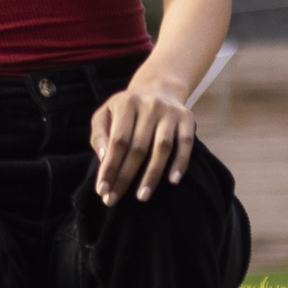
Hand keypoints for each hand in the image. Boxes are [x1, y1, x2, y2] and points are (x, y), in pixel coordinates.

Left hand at [84, 77, 198, 205]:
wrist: (158, 88)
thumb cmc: (126, 110)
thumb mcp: (106, 114)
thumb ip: (99, 135)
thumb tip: (104, 157)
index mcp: (126, 103)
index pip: (117, 141)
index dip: (110, 167)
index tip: (103, 190)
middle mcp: (150, 105)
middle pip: (138, 147)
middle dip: (125, 176)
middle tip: (116, 199)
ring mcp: (170, 112)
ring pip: (162, 147)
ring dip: (152, 175)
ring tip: (142, 196)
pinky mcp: (187, 118)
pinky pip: (186, 143)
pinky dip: (180, 163)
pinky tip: (173, 181)